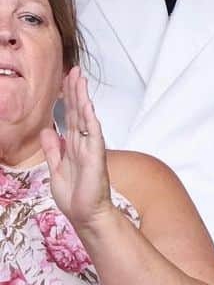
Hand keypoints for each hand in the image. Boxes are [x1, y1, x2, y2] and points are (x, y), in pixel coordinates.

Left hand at [41, 67, 112, 234]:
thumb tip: (47, 131)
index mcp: (73, 145)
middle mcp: (83, 141)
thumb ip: (52, 150)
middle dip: (75, 90)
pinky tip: (87, 103)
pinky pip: (93, 131)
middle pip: (78, 111)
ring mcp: (90, 145)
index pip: (71, 116)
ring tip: (79, 78)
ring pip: (85, 116)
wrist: (85, 214)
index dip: (68, 98)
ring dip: (82, 97)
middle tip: (73, 70)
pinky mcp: (95, 153)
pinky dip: (90, 116)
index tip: (66, 81)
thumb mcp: (56, 170)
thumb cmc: (74, 196)